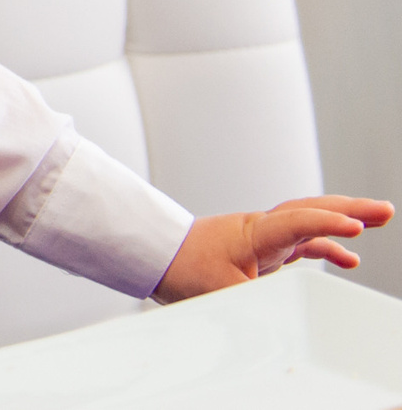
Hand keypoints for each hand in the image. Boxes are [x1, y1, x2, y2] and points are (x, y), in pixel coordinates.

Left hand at [154, 195, 392, 300]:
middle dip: (350, 208)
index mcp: (254, 233)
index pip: (298, 223)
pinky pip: (303, 242)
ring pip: (311, 221)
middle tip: (384, 210)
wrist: (155, 254)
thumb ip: (253, 304)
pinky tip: (350, 259)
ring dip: (344, 220)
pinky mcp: (262, 247)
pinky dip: (327, 246)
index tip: (356, 227)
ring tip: (378, 220)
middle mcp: (262, 228)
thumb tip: (280, 324)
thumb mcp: (219, 291)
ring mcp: (264, 236)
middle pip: (312, 210)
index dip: (327, 225)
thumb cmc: (180, 267)